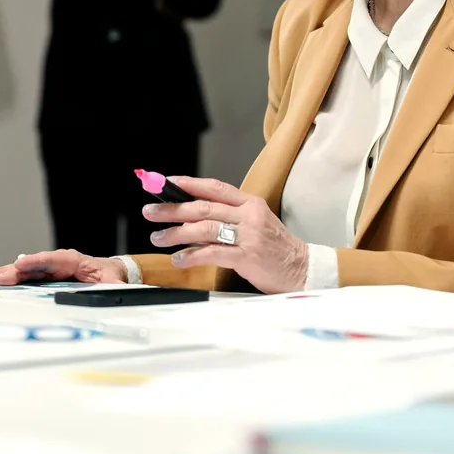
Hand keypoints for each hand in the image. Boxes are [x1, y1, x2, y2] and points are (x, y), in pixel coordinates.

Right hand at [0, 248, 127, 285]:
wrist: (112, 274)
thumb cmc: (111, 277)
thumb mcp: (115, 282)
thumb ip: (112, 286)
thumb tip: (114, 289)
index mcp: (74, 261)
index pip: (52, 260)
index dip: (35, 262)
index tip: (20, 265)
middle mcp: (59, 262)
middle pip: (34, 265)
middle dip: (14, 270)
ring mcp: (51, 269)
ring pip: (27, 271)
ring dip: (8, 273)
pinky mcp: (46, 277)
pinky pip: (28, 277)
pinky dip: (13, 278)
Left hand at [143, 176, 308, 292]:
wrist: (303, 269)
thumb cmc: (275, 248)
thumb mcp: (256, 223)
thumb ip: (229, 215)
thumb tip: (192, 212)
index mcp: (250, 203)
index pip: (214, 187)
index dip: (188, 184)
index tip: (166, 183)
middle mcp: (248, 215)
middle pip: (203, 207)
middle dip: (172, 209)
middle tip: (150, 212)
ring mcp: (249, 235)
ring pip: (204, 228)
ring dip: (177, 233)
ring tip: (158, 238)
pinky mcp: (247, 256)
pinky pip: (212, 253)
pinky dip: (192, 255)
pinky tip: (179, 259)